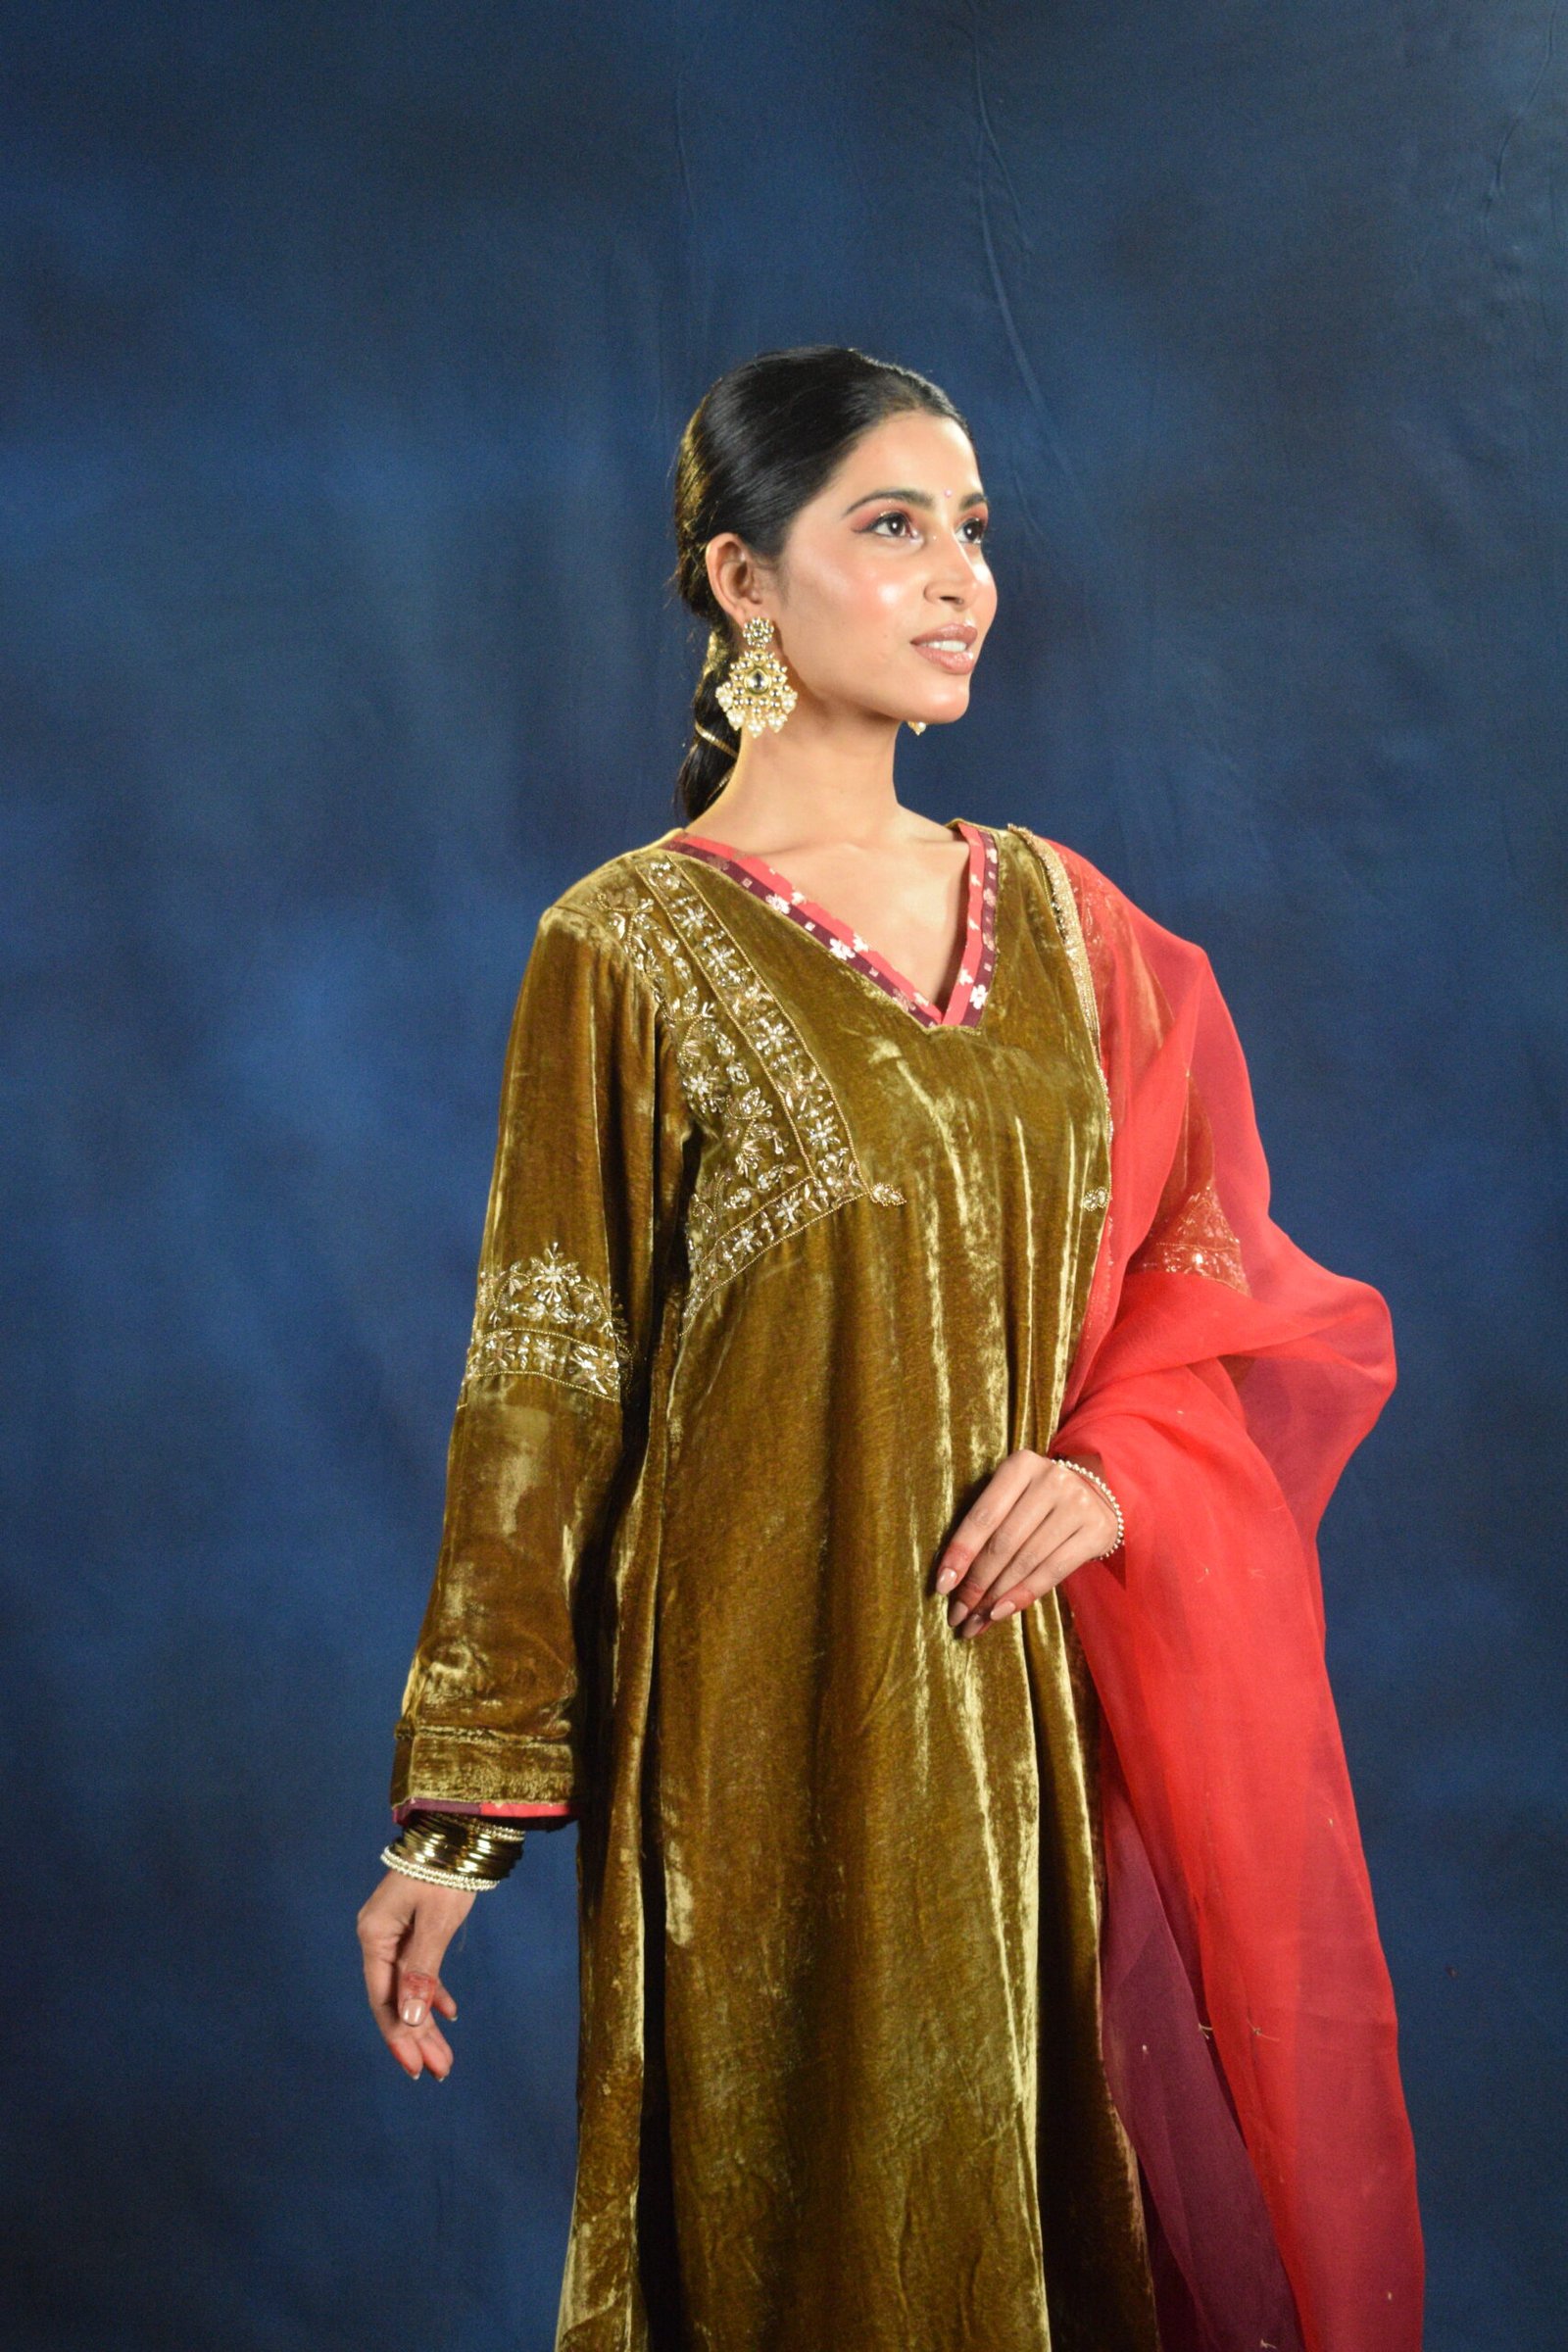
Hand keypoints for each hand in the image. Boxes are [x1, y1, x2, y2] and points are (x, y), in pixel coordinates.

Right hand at [357, 1870, 472, 2079]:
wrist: (458, 1829)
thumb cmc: (446, 1871)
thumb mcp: (436, 1923)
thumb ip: (421, 1971)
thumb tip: (407, 2019)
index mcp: (374, 1936)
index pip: (383, 1998)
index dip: (399, 2036)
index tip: (416, 2069)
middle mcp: (379, 1937)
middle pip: (395, 1998)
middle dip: (417, 2036)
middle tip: (439, 2071)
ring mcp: (395, 1932)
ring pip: (408, 1987)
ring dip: (425, 2020)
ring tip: (444, 2056)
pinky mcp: (413, 1927)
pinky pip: (419, 1968)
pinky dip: (433, 1991)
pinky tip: (448, 2013)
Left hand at [933, 1449, 1119, 1634]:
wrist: (1097, 1496)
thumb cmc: (1038, 1502)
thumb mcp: (1013, 1497)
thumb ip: (987, 1526)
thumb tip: (951, 1579)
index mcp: (1020, 1466)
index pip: (983, 1516)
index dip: (960, 1553)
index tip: (941, 1586)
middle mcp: (1050, 1480)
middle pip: (1003, 1542)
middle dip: (976, 1584)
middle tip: (957, 1614)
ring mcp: (1077, 1504)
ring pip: (1026, 1560)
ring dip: (995, 1597)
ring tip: (975, 1621)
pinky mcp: (1096, 1531)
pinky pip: (1052, 1571)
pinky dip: (1023, 1595)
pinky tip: (1001, 1613)